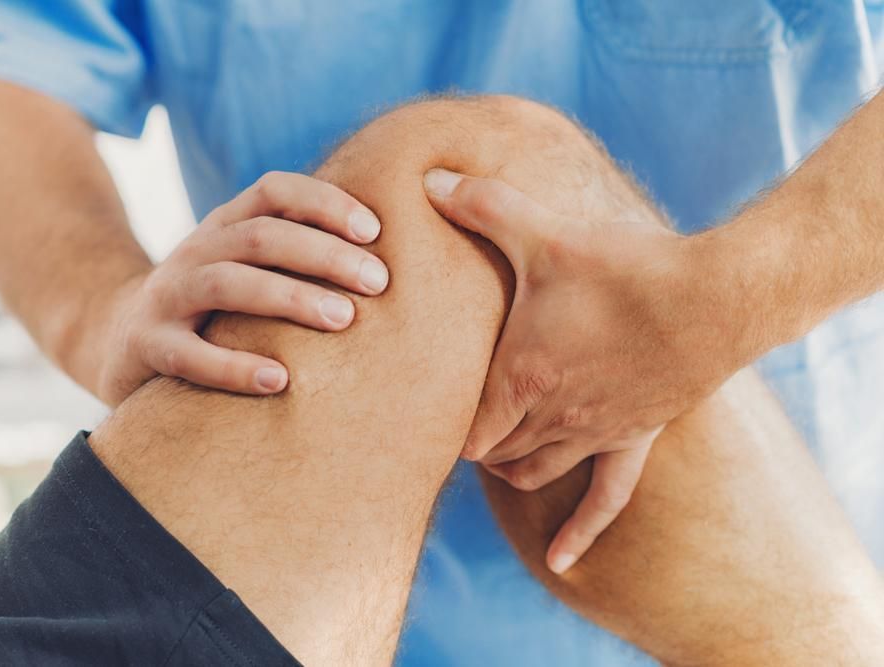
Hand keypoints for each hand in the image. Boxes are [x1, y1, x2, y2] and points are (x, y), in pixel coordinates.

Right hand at [94, 171, 388, 405]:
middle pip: (260, 235)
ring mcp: (167, 295)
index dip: (325, 202)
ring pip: (227, 282)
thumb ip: (298, 260)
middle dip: (324, 254)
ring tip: (343, 319)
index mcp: (226, 226)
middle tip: (379, 282)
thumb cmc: (215, 309)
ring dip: (290, 297)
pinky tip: (280, 381)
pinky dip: (234, 366)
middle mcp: (196, 251)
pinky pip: (188, 354)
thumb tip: (390, 265)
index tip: (375, 230)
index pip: (274, 192)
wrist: (120, 340)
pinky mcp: (147, 345)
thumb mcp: (249, 270)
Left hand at [424, 168, 735, 572]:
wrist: (713, 296)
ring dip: (510, 466)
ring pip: (534, 472)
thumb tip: (430, 177)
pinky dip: (580, 532)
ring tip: (499, 451)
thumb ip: (482, 205)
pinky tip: (562, 562)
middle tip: (461, 419)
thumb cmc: (622, 266)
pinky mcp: (634, 438)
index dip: (441, 424)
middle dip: (474, 439)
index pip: (462, 427)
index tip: (432, 407)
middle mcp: (551, 416)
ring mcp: (594, 434)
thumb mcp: (543, 230)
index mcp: (519, 376)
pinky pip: (606, 499)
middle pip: (492, 452)